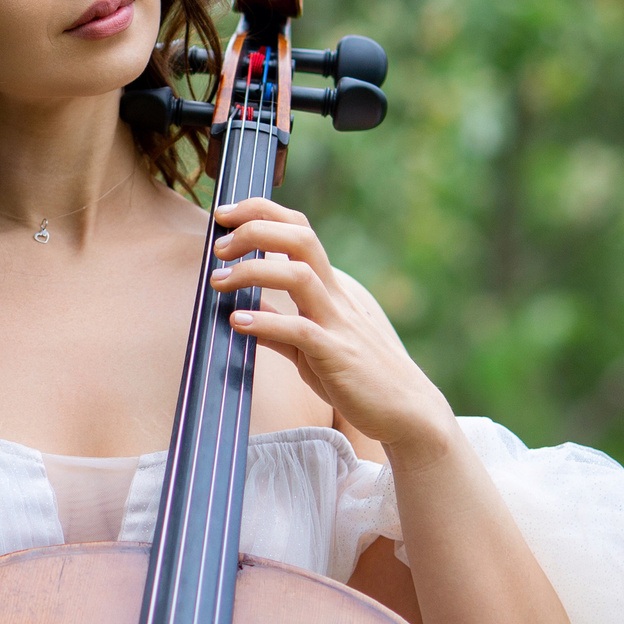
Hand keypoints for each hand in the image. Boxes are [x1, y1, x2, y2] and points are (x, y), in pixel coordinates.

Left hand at [208, 196, 454, 459]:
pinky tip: (237, 322)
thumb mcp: (310, 345)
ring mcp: (338, 323)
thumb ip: (279, 327)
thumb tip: (242, 314)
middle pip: (300, 239)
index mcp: (329, 288)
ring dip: (253, 271)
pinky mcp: (337, 355)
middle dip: (256, 230)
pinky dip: (266, 322)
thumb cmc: (357, 376)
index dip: (261, 213)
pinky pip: (300, 330)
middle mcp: (335, 297)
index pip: (299, 230)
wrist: (405, 410)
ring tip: (218, 281)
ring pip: (300, 276)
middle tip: (219, 246)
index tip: (225, 215)